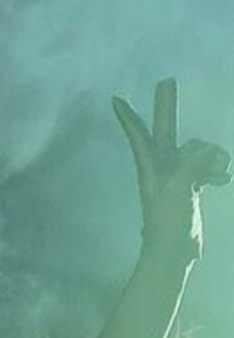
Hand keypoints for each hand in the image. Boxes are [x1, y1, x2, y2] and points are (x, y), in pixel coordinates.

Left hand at [112, 78, 230, 261]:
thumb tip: (205, 152)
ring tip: (221, 171)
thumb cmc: (169, 223)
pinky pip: (206, 169)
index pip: (140, 136)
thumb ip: (192, 161)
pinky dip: (216, 171)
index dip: (129, 118)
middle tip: (167, 83)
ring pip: (196, 150)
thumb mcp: (180, 187)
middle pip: (167, 131)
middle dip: (167, 108)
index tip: (115, 100)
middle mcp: (162, 169)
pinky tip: (223, 180)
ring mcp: (177, 179)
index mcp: (152, 168)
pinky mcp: (189, 190)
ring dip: (211, 155)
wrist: (174, 254)